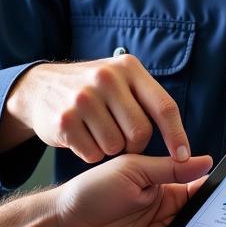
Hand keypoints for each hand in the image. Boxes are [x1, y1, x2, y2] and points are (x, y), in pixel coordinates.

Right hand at [0, 55, 189, 163]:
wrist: (41, 87)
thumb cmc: (92, 89)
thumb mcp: (120, 79)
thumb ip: (147, 99)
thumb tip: (183, 144)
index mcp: (128, 68)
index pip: (163, 107)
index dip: (177, 136)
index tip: (184, 158)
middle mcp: (106, 78)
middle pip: (141, 133)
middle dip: (135, 144)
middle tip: (122, 137)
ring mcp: (83, 99)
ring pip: (116, 147)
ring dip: (111, 149)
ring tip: (98, 131)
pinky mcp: (64, 120)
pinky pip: (93, 154)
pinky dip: (91, 153)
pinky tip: (82, 137)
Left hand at [53, 153, 212, 226]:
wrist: (62, 226)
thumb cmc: (92, 191)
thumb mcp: (132, 171)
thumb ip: (168, 169)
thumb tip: (205, 161)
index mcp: (162, 186)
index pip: (198, 187)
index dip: (220, 191)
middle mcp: (164, 212)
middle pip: (202, 217)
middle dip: (222, 221)